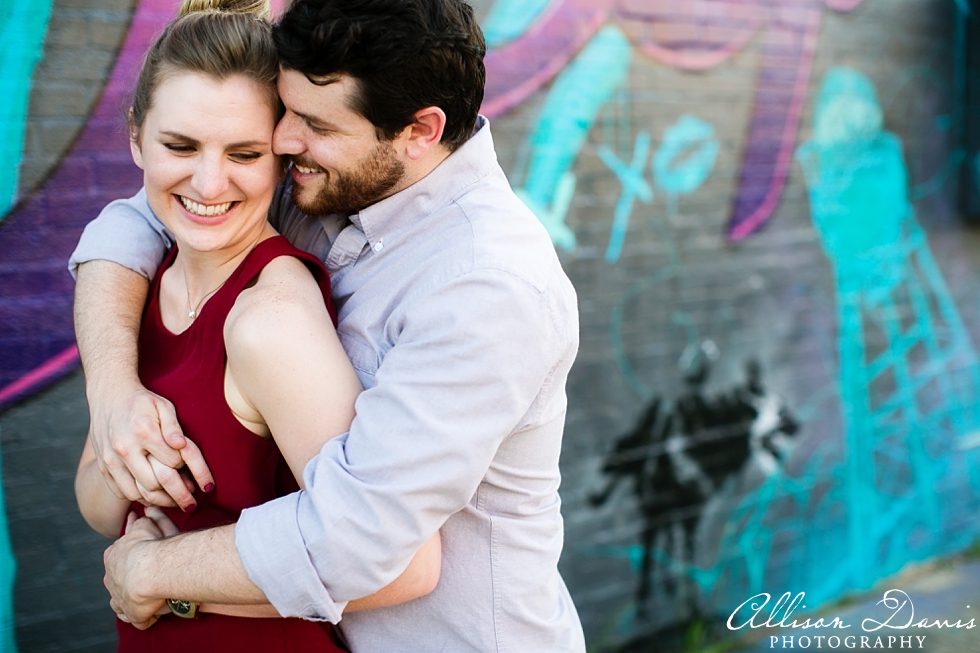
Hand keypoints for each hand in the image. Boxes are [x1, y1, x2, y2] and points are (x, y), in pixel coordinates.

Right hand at [90, 385, 212, 510]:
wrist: (109, 396)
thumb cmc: (142, 402)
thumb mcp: (163, 406)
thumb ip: (174, 426)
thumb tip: (181, 445)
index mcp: (143, 432)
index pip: (172, 461)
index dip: (185, 466)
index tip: (189, 467)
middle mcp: (124, 448)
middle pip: (154, 483)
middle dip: (176, 493)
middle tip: (190, 498)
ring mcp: (110, 460)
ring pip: (136, 493)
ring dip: (156, 500)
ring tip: (172, 501)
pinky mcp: (102, 467)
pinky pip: (120, 492)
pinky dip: (137, 497)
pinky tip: (152, 495)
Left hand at [104, 510, 179, 628]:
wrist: (148, 572)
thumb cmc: (153, 546)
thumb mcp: (148, 526)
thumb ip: (149, 518)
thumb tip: (147, 508)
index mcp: (114, 554)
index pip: (118, 551)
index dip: (129, 551)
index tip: (137, 550)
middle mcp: (111, 576)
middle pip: (115, 575)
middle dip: (122, 575)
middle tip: (135, 576)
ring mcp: (118, 595)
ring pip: (118, 596)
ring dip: (125, 597)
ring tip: (137, 599)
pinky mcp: (129, 612)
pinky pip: (130, 614)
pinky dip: (135, 615)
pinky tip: (142, 616)